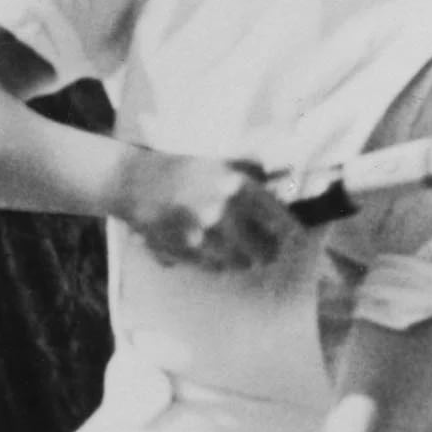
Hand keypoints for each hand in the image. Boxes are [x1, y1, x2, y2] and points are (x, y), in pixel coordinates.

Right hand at [114, 147, 294, 272]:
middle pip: (266, 252)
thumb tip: (287, 178)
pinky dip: (219, 262)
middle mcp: (225, 213)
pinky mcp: (189, 252)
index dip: (290, 232)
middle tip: (263, 246)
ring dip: (242, 258)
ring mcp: (206, 236)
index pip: (281, 221)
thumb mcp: (224, 162)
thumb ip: (256, 171)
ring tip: (234, 245)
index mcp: (238, 186)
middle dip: (266, 250)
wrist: (139, 183)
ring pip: (242, 264)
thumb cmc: (185, 171)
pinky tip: (211, 247)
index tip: (293, 236)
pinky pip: (218, 268)